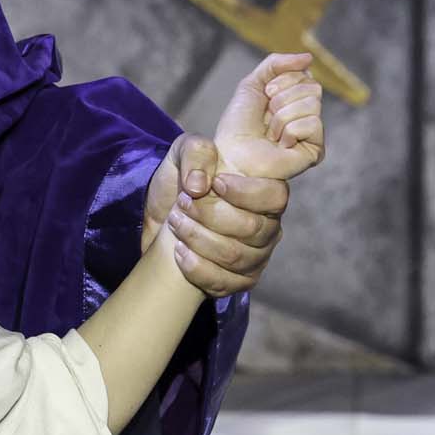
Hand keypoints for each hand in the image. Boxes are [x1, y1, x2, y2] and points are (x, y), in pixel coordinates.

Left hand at [143, 134, 289, 296]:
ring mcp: (255, 257)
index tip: (214, 184)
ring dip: (199, 239)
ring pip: (235, 256)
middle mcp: (267, 227)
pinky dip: (197, 268)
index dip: (246, 192)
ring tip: (175, 223)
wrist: (158, 219)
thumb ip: (196, 153)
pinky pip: (225, 282)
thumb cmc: (181, 182)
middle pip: (252, 228)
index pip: (275, 196)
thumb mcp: (183, 153)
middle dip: (211, 215)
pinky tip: (178, 252)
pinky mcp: (238, 281)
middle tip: (183, 203)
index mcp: (263, 193)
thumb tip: (200, 184)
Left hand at [213, 52, 325, 181]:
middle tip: (267, 116)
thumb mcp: (252, 84)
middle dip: (281, 98)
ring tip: (271, 133)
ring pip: (312, 104)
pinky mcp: (315, 151)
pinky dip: (290, 131)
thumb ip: (276, 64)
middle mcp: (306, 112)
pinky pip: (312, 124)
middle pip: (312, 87)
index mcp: (294, 96)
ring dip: (282, 117)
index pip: (304, 73)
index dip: (281, 80)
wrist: (230, 155)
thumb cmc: (238, 125)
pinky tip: (281, 144)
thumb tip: (308, 58)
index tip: (265, 95)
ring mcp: (312, 132)